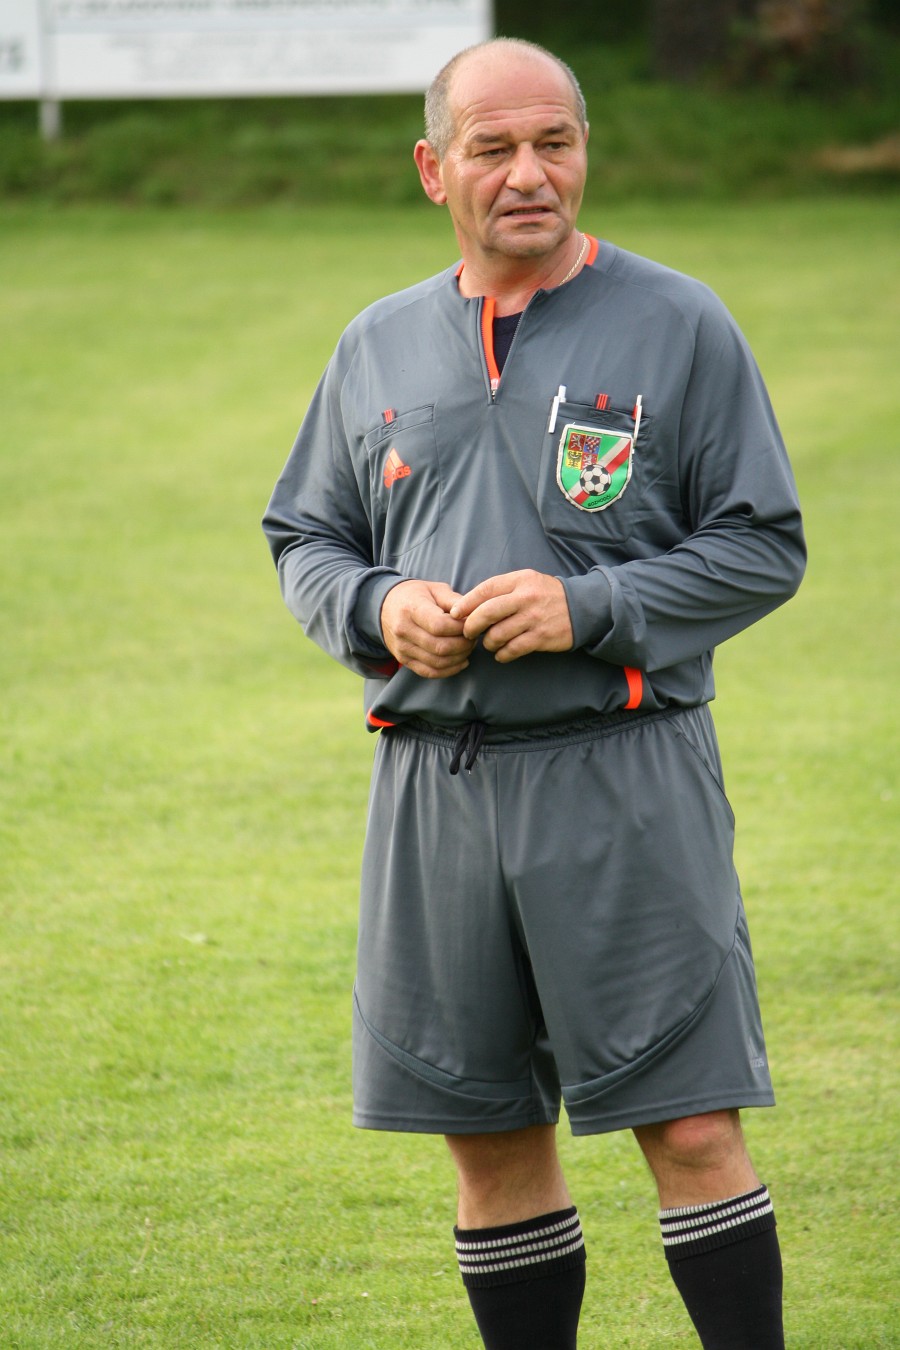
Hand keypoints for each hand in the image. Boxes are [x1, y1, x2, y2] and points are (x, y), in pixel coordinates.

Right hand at [381, 580, 475, 678]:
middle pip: (440, 647)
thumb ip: (455, 600)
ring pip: (437, 662)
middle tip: (473, 637)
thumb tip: (475, 614)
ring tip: (468, 647)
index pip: (439, 625)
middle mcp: (403, 630)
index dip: (460, 628)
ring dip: (459, 657)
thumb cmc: (416, 595)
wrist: (385, 606)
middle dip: (464, 645)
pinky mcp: (404, 660)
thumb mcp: (435, 589)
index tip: (470, 623)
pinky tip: (461, 661)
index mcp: (411, 609)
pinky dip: (449, 670)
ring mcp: (402, 648)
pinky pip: (430, 672)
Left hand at [450, 570, 573, 662]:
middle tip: (467, 633)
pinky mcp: (541, 637)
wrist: (582, 607)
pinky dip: (502, 654)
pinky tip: (501, 654)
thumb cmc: (546, 595)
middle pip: (487, 612)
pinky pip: (513, 649)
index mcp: (520, 580)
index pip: (486, 589)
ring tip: (489, 643)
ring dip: (488, 643)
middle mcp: (526, 597)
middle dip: (471, 626)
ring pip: (498, 634)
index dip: (466, 603)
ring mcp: (534, 618)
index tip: (455, 614)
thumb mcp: (526, 581)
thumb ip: (501, 589)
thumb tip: (469, 605)